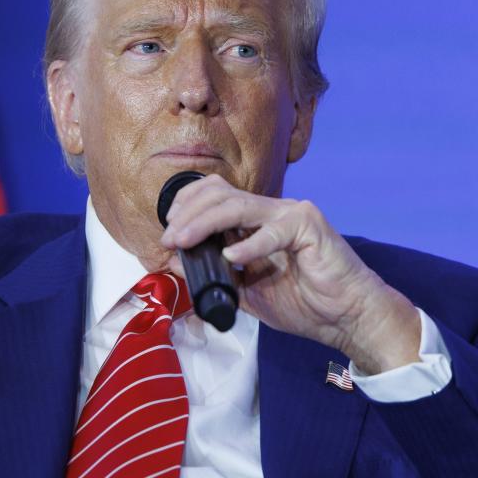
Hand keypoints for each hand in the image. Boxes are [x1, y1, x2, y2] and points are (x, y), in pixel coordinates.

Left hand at [160, 174, 420, 373]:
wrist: (346, 319)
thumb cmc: (303, 304)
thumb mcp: (245, 292)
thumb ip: (213, 276)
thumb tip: (174, 263)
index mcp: (255, 222)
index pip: (213, 195)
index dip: (186, 206)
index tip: (167, 232)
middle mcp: (271, 211)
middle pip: (219, 194)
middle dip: (187, 213)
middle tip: (169, 238)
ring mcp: (291, 214)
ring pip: (239, 205)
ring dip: (205, 222)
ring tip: (184, 241)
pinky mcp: (310, 227)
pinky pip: (274, 229)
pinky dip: (250, 244)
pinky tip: (234, 258)